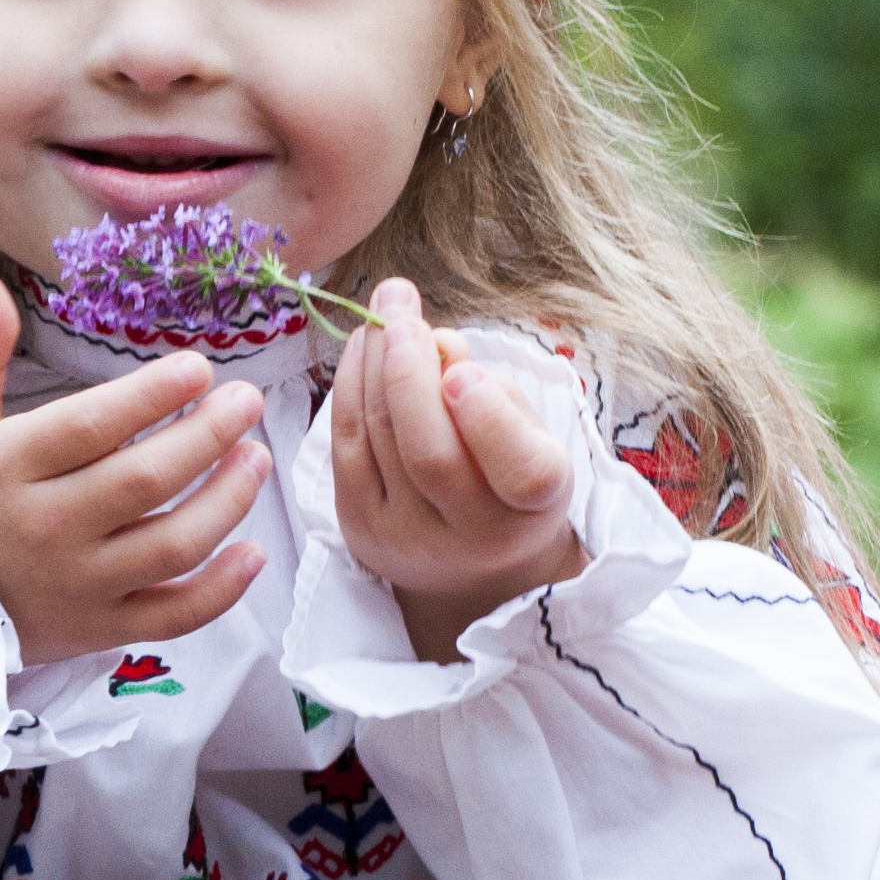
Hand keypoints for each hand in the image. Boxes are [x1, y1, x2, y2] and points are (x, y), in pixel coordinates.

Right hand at [0, 275, 270, 668]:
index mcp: (5, 468)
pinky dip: (221, 591)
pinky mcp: (98, 630)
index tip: (200, 368)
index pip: (92, 426)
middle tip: (246, 401)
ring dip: (227, 500)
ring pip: (172, 544)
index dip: (153, 394)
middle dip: (208, 434)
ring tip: (256, 458)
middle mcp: (45, 528)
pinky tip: (253, 553)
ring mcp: (77, 585)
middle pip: (145, 480)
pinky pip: (173, 615)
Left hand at [329, 279, 585, 661]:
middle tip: (400, 309)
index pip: (522, 473)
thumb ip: (493, 388)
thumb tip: (437, 341)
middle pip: (430, 455)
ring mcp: (407, 539)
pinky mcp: (359, 530)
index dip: (488, 417)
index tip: (463, 369)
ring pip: (379, 441)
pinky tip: (360, 347)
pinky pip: (344, 446)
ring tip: (383, 310)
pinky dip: (348, 387)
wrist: (473, 569)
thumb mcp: (529, 433)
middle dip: (408, 371)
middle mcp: (471, 537)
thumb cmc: (508, 480)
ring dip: (373, 362)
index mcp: (534, 510)